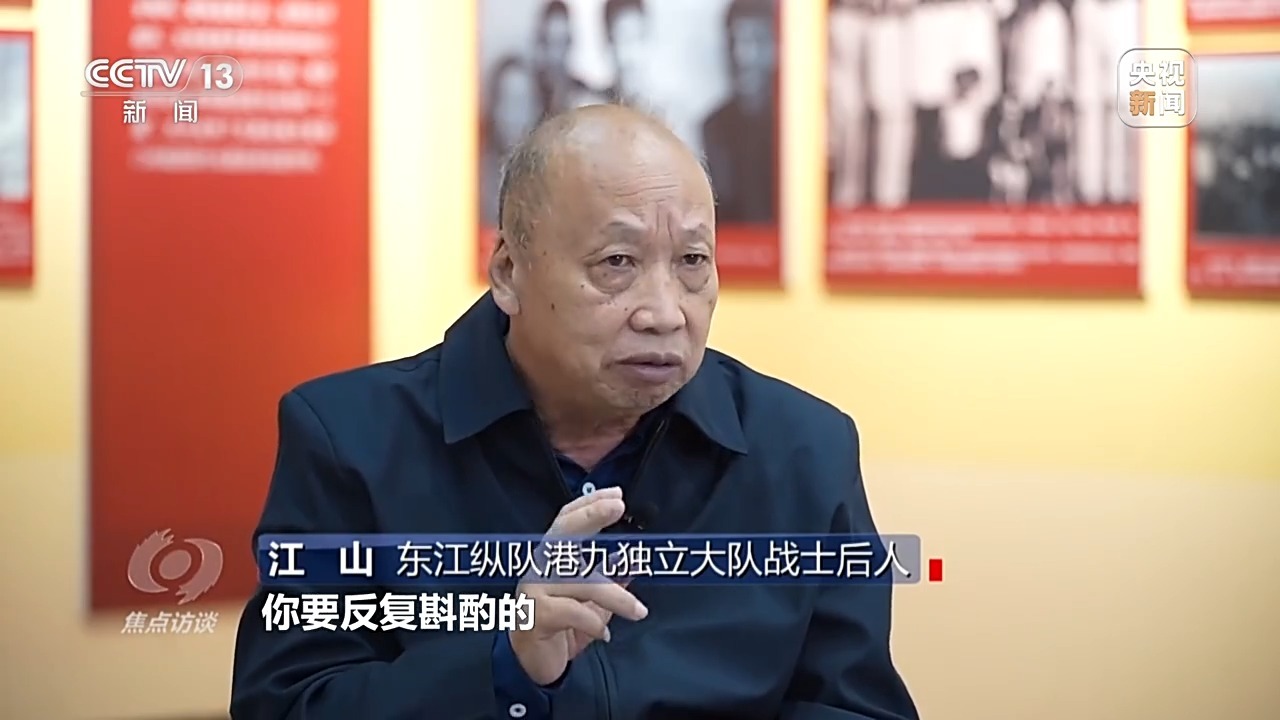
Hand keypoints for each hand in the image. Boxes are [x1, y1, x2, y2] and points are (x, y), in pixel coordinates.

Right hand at [509, 486, 648, 685]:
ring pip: (581, 581)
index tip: (616, 495)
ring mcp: (533, 589)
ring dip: (617, 597)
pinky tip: (604, 634)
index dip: (589, 504)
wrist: (532, 663)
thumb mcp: (592, 600)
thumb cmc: (562, 624)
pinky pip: (573, 612)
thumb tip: (632, 559)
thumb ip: (608, 578)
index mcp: (552, 557)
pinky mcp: (534, 615)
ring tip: (639, 611)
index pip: (566, 520)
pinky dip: (594, 623)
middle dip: (591, 515)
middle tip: (618, 506)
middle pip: (563, 533)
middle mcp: (539, 566)